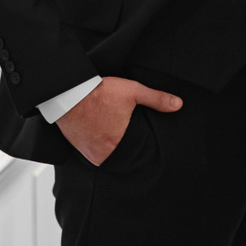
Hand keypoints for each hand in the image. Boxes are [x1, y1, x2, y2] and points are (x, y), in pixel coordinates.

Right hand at [56, 76, 183, 165]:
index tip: (138, 136)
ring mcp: (88, 152)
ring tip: (110, 130)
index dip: (139, 144)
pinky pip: (92, 151)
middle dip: (124, 144)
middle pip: (121, 154)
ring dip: (109, 145)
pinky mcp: (78, 147)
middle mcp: (103, 153)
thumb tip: (177, 104)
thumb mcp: (132, 91)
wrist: (68, 92)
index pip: (136, 153)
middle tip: (123, 130)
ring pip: (106, 154)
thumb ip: (156, 99)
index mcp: (119, 144)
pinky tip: (98, 132)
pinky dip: (96, 144)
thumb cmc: (98, 92)